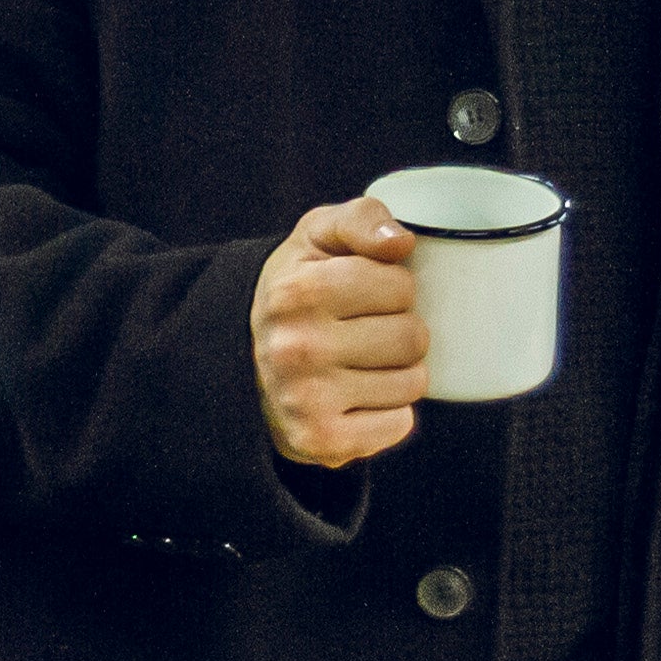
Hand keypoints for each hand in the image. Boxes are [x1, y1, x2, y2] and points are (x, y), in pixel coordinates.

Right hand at [253, 199, 428, 468]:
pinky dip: (389, 414)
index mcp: (296, 292)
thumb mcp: (319, 237)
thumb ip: (362, 218)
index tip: (363, 295)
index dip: (392, 288)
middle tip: (364, 332)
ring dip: (399, 373)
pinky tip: (357, 399)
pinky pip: (400, 426)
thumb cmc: (301, 291)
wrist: (247, 364)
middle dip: (400, 331)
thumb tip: (400, 241)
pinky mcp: (321, 442)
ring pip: (413, 383)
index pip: (401, 286)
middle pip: (413, 337)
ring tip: (360, 365)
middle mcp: (295, 349)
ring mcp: (306, 401)